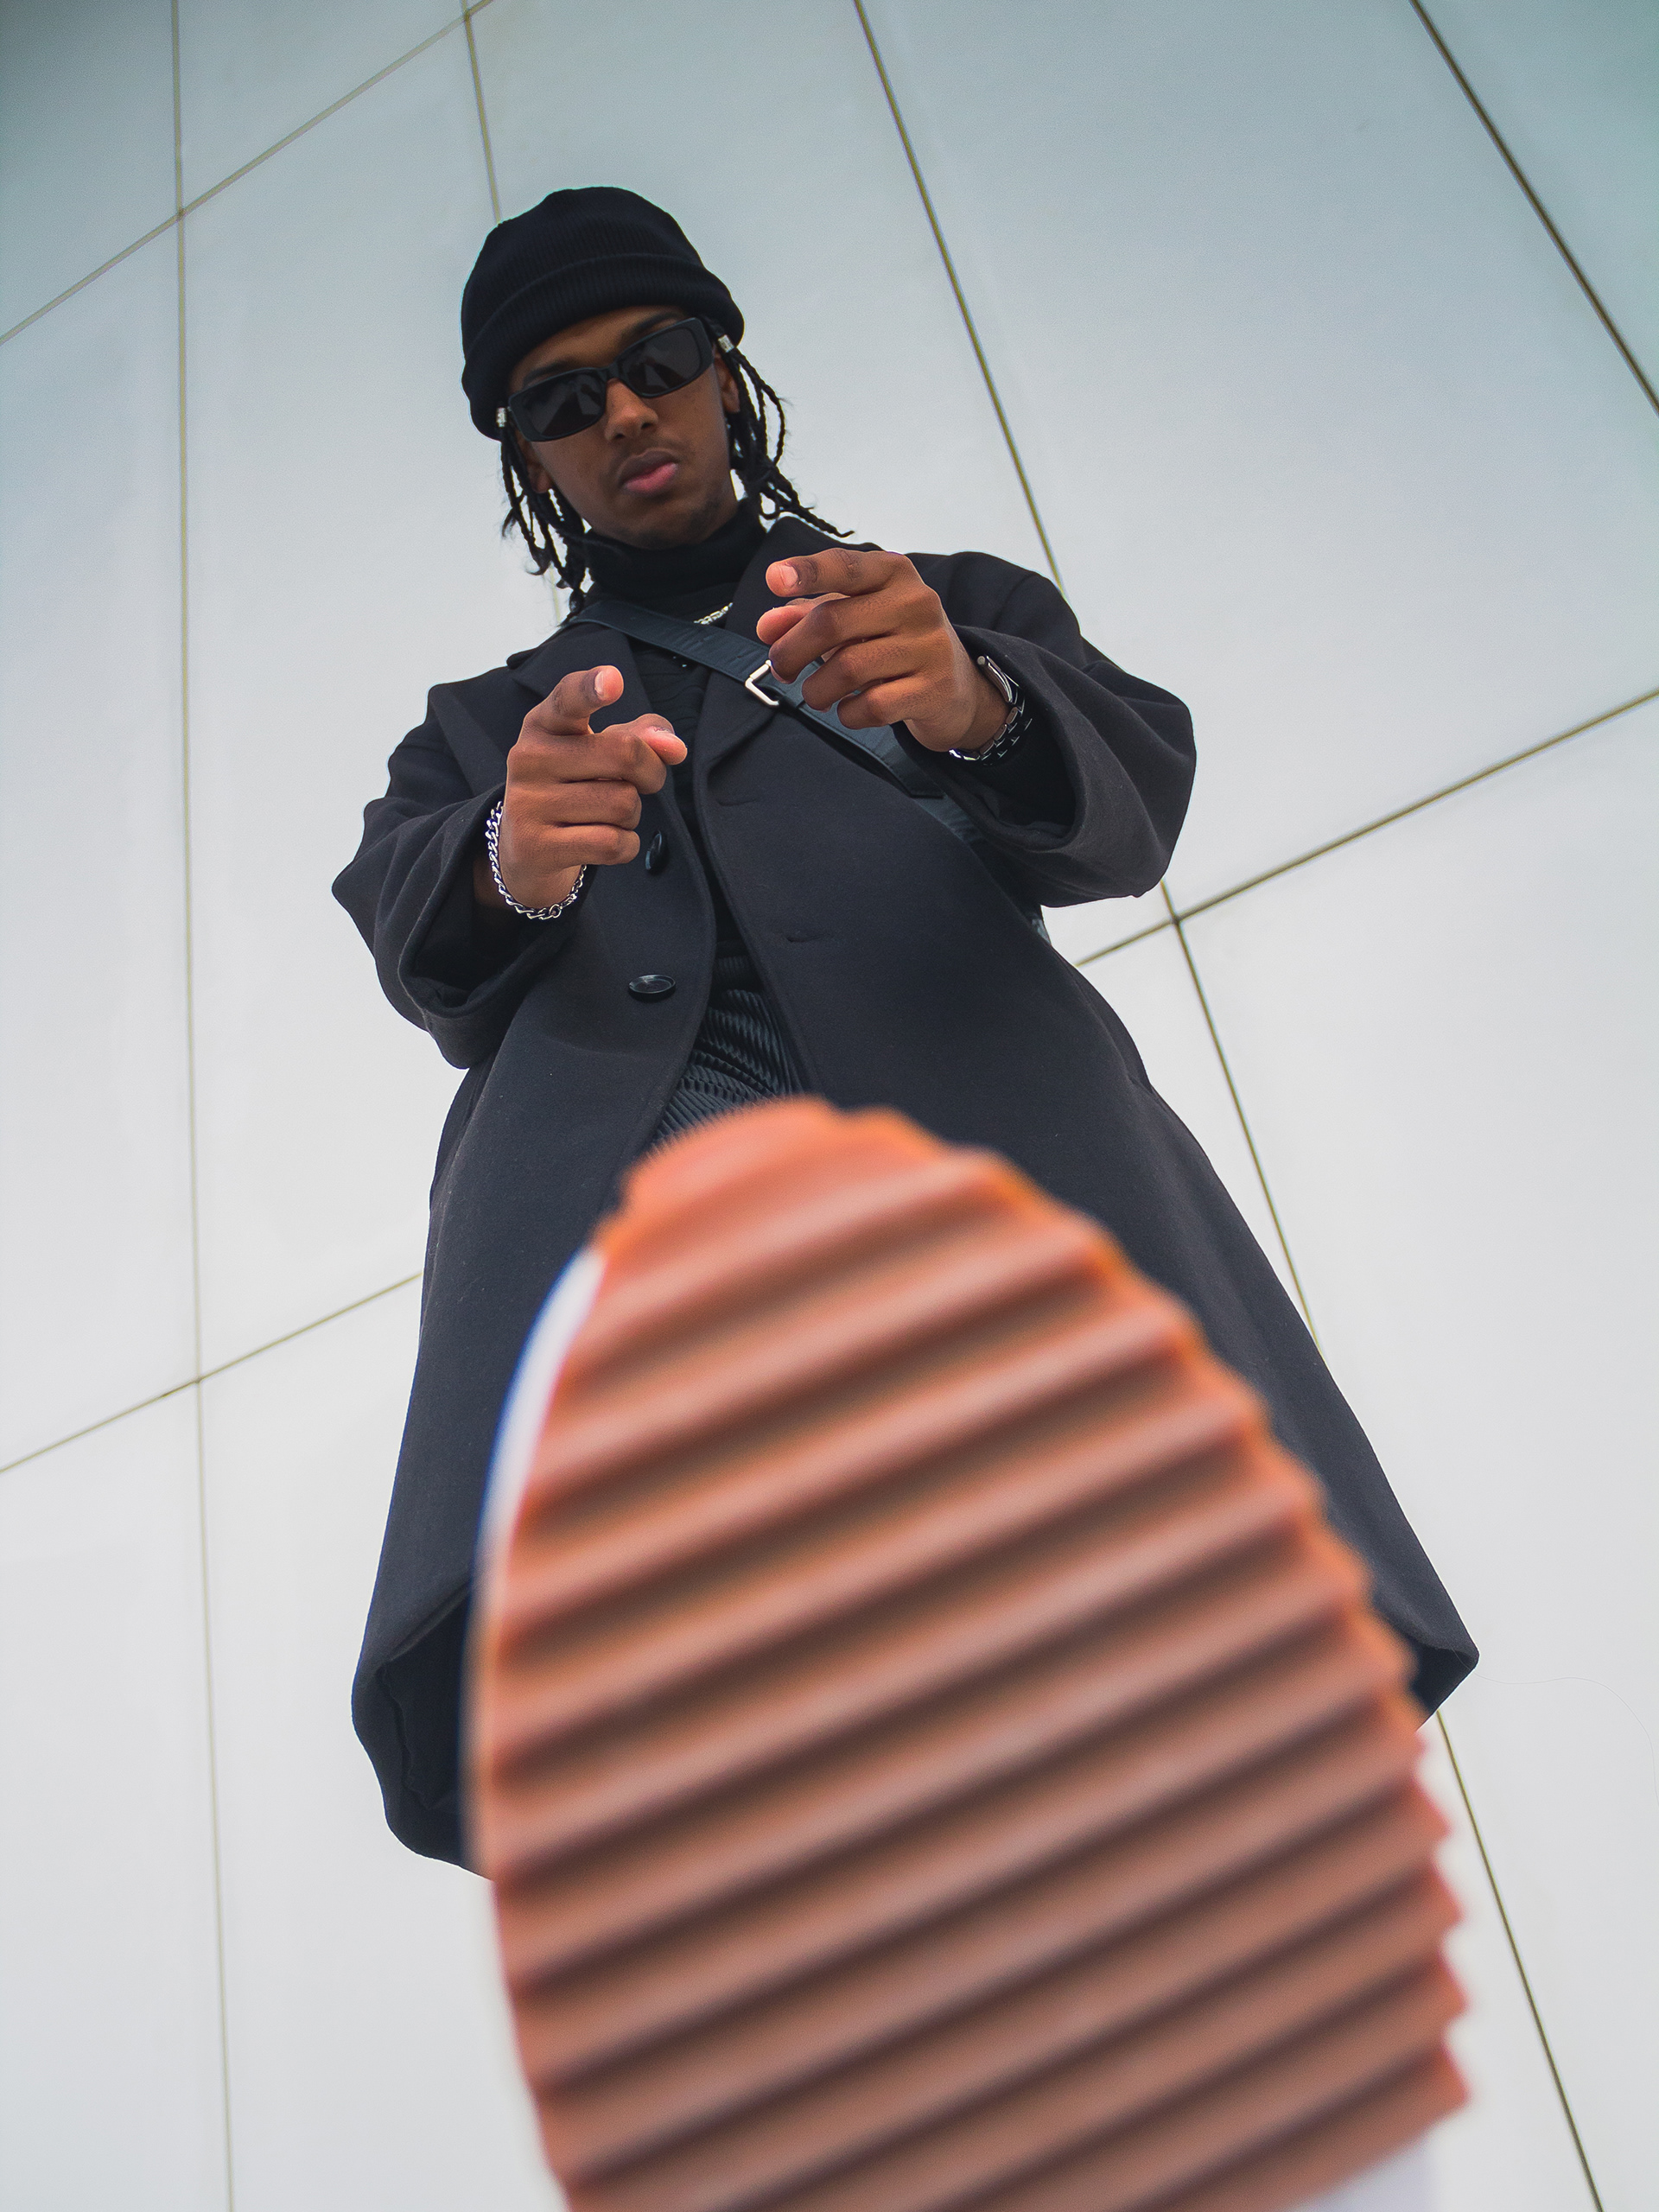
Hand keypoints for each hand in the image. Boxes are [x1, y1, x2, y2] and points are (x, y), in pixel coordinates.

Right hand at [474, 664, 685, 912]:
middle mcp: (529, 757)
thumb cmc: (574, 788)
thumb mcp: (600, 752)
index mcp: (545, 724)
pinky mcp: (536, 847)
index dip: (592, 688)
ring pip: (623, 804)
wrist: (526, 850)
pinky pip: (612, 843)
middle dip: (651, 773)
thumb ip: (641, 736)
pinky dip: (624, 846)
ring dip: (631, 815)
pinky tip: (603, 841)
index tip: (613, 680)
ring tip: (604, 815)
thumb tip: (673, 747)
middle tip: (641, 784)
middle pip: (625, 753)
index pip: (568, 699)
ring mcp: (528, 803)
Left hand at [755, 548, 1008, 753]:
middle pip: (832, 623)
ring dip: (817, 689)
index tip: (775, 579)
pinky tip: (849, 709)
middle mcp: (916, 602)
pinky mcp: (934, 689)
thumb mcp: (854, 619)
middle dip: (792, 651)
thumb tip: (768, 626)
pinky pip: (872, 705)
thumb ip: (807, 616)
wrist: (956, 687)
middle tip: (781, 668)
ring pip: (848, 669)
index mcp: (893, 573)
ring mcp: (929, 646)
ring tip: (816, 695)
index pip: (846, 567)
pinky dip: (848, 713)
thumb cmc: (893, 643)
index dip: (808, 572)